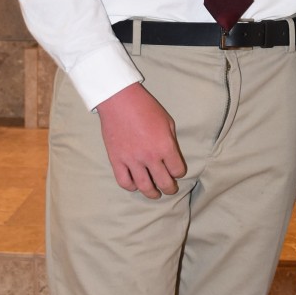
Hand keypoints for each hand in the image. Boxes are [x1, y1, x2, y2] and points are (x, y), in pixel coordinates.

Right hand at [96, 82, 185, 198]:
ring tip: (154, 193)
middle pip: (164, 182)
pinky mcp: (116, 160)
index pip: (177, 170)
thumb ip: (170, 141)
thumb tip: (170, 155)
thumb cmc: (145, 107)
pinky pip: (124, 182)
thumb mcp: (167, 121)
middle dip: (169, 188)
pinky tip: (135, 184)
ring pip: (144, 187)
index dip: (178, 172)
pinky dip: (131, 186)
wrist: (120, 100)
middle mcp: (150, 157)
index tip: (176, 171)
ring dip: (152, 193)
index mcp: (165, 146)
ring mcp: (132, 160)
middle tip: (169, 189)